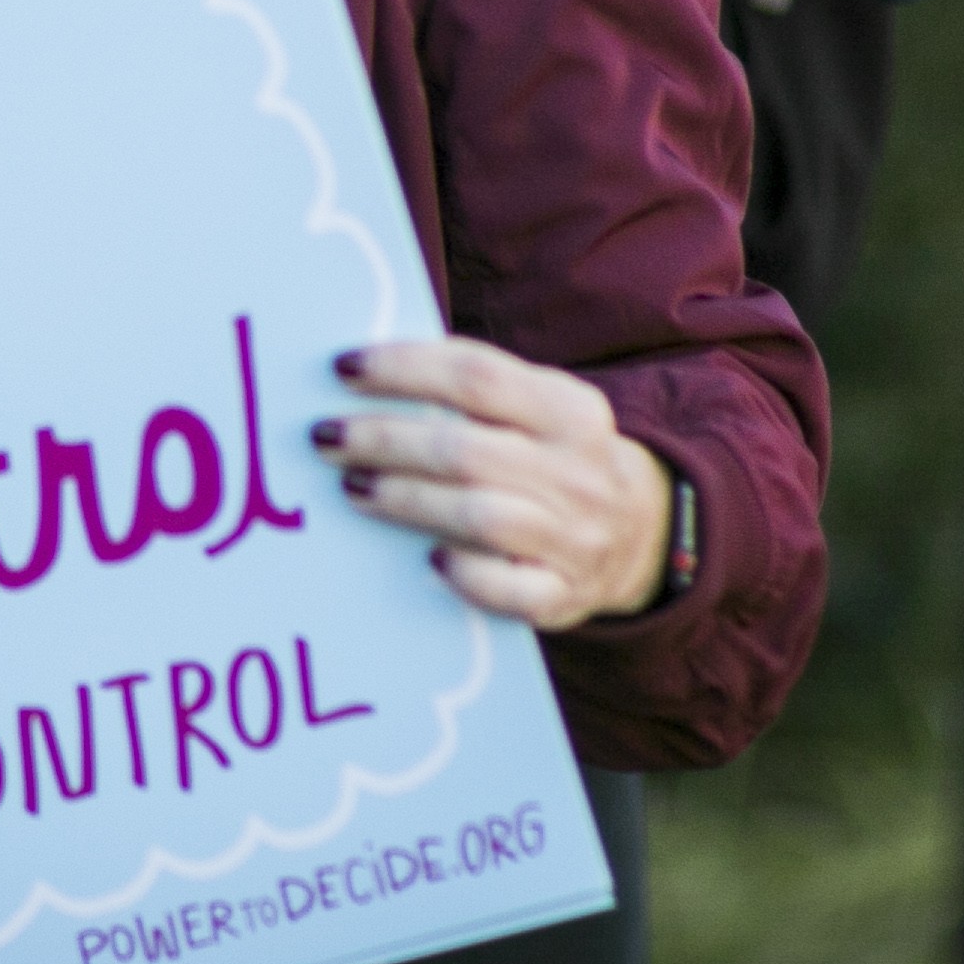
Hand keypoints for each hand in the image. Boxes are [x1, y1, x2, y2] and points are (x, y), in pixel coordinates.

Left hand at [317, 337, 673, 628]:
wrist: (637, 536)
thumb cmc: (551, 459)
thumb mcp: (538, 409)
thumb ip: (474, 391)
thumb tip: (366, 371)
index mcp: (570, 410)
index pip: (477, 376)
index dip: (404, 368)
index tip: (342, 367)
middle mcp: (579, 472)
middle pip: (465, 450)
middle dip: (384, 440)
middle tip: (326, 435)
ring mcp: (576, 538)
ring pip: (479, 516)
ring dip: (405, 499)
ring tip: (352, 486)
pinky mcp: (563, 596)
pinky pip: (509, 590)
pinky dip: (465, 575)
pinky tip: (428, 559)